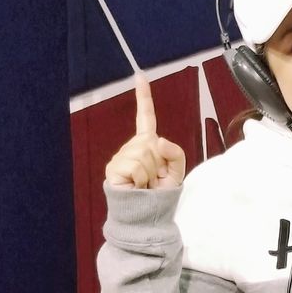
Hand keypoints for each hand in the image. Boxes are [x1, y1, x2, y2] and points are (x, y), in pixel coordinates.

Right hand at [104, 75, 185, 189]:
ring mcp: (121, 157)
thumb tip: (156, 141)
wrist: (148, 215)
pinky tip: (137, 186)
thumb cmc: (160, 194)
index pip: (145, 117)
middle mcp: (131, 147)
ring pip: (145, 154)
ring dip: (151, 173)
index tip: (140, 77)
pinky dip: (142, 178)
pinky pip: (137, 165)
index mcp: (147, 143)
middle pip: (152, 142)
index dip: (143, 97)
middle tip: (154, 179)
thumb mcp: (177, 171)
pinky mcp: (114, 168)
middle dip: (159, 163)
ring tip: (146, 184)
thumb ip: (175, 152)